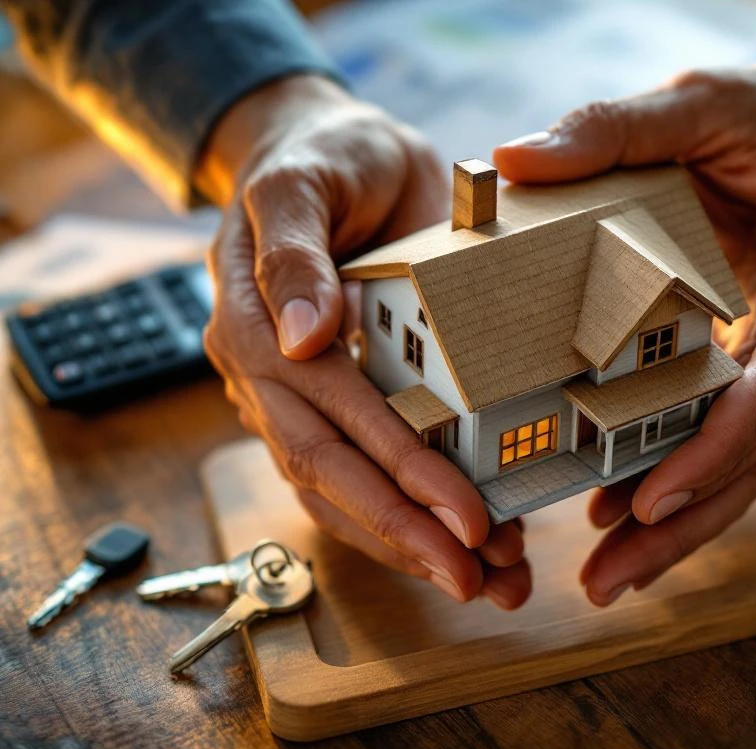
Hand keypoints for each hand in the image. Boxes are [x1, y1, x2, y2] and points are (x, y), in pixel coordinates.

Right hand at [198, 76, 530, 608]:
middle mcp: (274, 380)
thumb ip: (295, 255)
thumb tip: (304, 339)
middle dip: (410, 533)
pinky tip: (474, 540)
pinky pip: (369, 469)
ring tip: (491, 581)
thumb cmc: (321, 159)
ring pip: (349, 491)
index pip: (330, 419)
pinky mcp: (343, 398)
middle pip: (337, 476)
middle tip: (482, 578)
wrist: (328, 153)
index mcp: (257, 331)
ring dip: (415, 542)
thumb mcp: (303, 183)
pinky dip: (417, 511)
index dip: (398, 471)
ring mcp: (304, 397)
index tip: (466, 518)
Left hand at [494, 62, 755, 605]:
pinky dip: (686, 481)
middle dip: (694, 511)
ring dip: (686, 522)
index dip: (734, 431)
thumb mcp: (701, 100)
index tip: (663, 491)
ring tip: (610, 574)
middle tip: (614, 572)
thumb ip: (615, 125)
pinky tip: (623, 516)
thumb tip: (511, 160)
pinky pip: (736, 436)